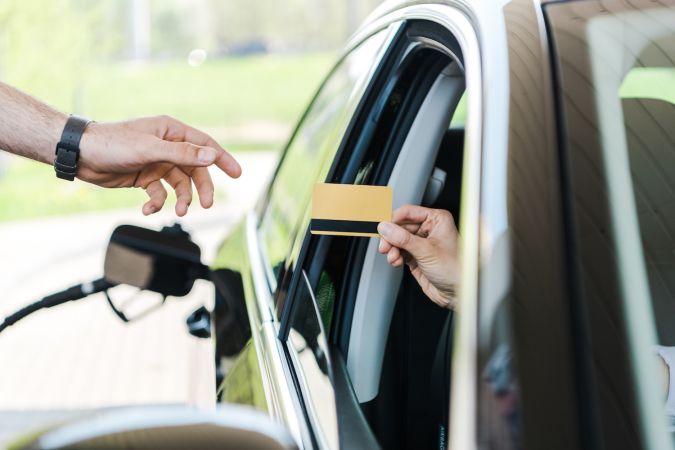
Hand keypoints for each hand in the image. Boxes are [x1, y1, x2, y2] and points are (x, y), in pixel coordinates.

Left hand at [77, 115, 241, 215]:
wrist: (81, 155)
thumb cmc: (113, 144)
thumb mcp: (151, 149)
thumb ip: (183, 153)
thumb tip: (211, 155)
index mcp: (171, 131)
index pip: (204, 144)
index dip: (222, 158)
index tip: (237, 173)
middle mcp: (166, 146)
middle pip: (194, 169)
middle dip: (201, 187)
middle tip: (207, 204)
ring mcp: (156, 162)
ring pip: (179, 184)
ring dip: (181, 198)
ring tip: (180, 211)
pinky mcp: (145, 177)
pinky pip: (160, 193)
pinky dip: (158, 202)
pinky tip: (150, 208)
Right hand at [377, 205, 458, 308]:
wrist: (458, 292)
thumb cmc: (455, 269)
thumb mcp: (426, 251)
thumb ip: (403, 238)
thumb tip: (386, 228)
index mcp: (437, 220)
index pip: (408, 212)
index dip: (393, 220)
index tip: (382, 227)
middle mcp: (429, 229)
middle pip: (400, 227)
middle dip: (391, 238)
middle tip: (385, 246)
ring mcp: (421, 243)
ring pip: (397, 240)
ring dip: (392, 248)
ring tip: (392, 256)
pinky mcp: (416, 256)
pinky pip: (399, 251)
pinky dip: (394, 256)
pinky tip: (396, 261)